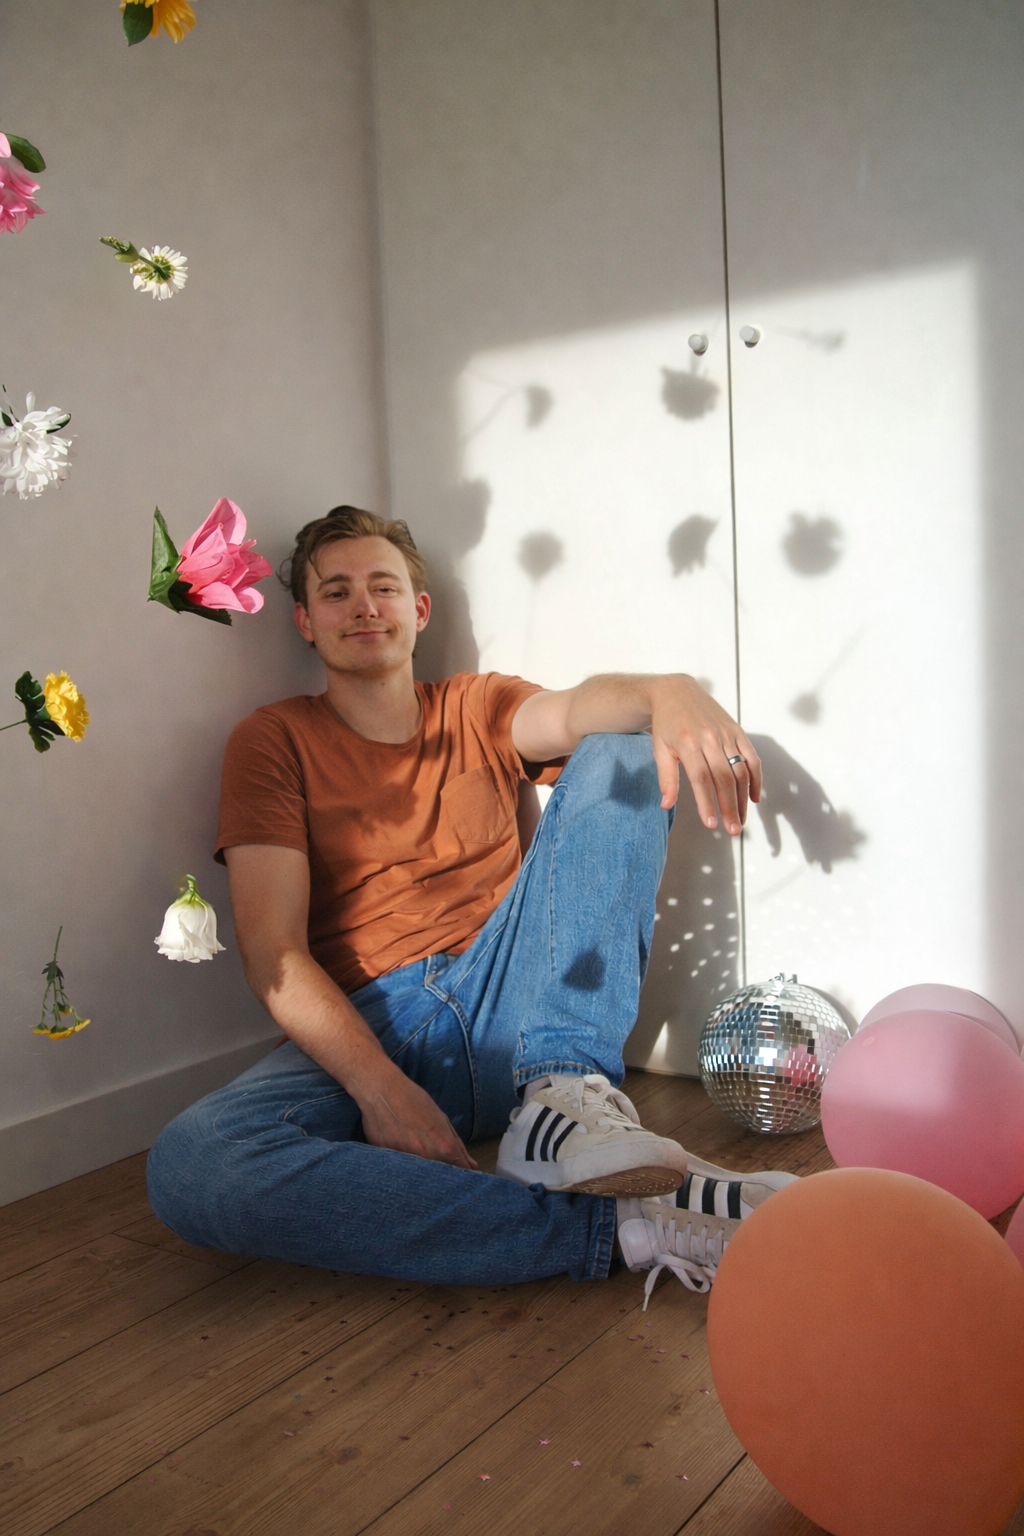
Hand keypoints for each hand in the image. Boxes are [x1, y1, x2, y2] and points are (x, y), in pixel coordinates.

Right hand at [357, 1066, 478, 1170]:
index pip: (460, 1171)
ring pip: (419, 1176)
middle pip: (439, 1177)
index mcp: (443, 1147)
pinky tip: (400, 1151)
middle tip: (439, 1164)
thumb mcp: (441, 1118)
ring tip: (416, 1154)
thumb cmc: (414, 1100)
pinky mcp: (386, 1160)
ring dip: (422, 1172)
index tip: (464, 1174)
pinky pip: (399, 1169)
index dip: (464, 1174)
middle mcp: (425, 1157)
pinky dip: (403, 1166)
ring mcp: (405, 1161)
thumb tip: (472, 1165)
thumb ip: (457, 1144)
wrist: (380, 1090)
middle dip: (443, 1175)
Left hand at [649, 676, 761, 834]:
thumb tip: (666, 805)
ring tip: (741, 820)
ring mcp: (726, 734)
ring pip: (741, 770)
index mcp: (688, 743)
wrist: (677, 691)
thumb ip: (666, 778)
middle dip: (730, 807)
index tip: (711, 824)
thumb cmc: (666, 724)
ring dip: (743, 798)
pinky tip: (754, 797)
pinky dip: (756, 778)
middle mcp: (710, 738)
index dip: (708, 803)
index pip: (701, 779)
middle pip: (725, 778)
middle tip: (732, 830)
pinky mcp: (737, 731)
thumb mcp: (659, 749)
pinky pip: (752, 757)